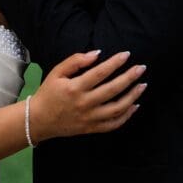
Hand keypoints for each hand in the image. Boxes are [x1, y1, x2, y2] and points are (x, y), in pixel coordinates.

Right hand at [29, 51, 145, 142]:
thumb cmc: (48, 92)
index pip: (100, 73)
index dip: (115, 63)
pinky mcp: (91, 129)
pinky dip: (126, 116)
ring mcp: (89, 118)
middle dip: (129, 78)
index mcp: (75, 88)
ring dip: (132, 96)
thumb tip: (96, 53)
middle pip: (112, 90)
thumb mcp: (57, 72)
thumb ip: (75, 61)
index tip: (127, 54)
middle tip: (142, 68)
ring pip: (117, 108)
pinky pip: (113, 124)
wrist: (39, 120)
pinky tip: (134, 105)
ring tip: (142, 85)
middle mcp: (84, 104)